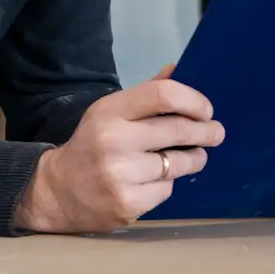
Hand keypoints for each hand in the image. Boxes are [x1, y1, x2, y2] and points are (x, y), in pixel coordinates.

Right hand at [13, 66, 224, 232]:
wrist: (58, 192)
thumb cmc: (92, 145)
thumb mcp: (110, 112)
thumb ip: (146, 94)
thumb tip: (179, 69)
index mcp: (110, 111)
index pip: (163, 94)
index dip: (193, 100)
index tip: (206, 110)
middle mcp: (114, 141)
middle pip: (178, 129)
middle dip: (206, 131)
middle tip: (216, 132)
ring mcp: (121, 175)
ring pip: (179, 163)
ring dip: (194, 158)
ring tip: (195, 156)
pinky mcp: (128, 204)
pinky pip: (167, 189)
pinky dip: (168, 183)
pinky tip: (157, 180)